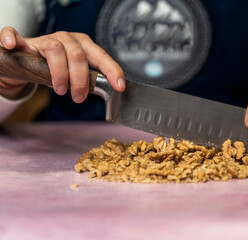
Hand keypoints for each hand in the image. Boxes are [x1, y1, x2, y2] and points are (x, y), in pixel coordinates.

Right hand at [0, 26, 124, 102]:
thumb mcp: (78, 75)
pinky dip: (13, 39)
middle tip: (78, 97)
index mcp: (85, 46)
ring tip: (60, 90)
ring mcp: (46, 39)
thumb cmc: (59, 69)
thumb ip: (91, 81)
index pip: (102, 57)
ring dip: (60, 73)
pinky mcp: (26, 42)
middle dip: (81, 80)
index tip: (120, 86)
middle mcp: (68, 40)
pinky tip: (13, 46)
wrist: (33, 64)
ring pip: (56, 50)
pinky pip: (16, 35)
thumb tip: (111, 94)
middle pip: (78, 56)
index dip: (112, 71)